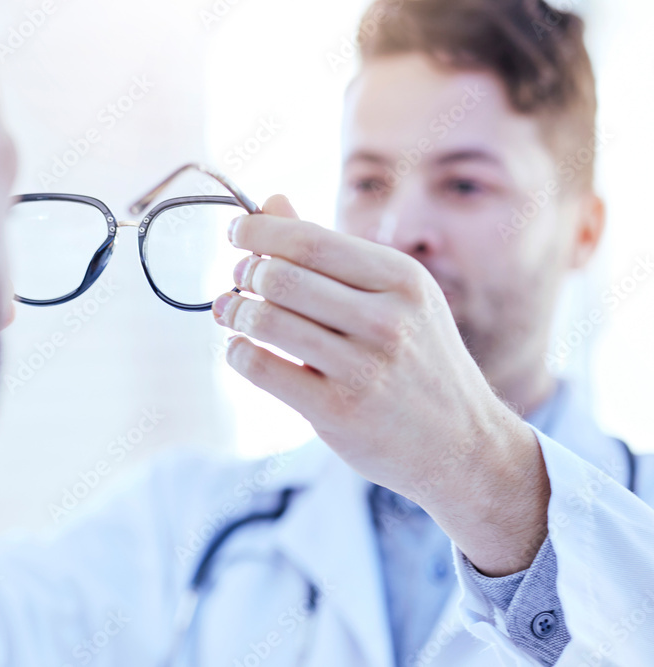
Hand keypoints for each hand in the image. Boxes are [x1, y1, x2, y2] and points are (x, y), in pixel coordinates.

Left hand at [213, 195, 549, 575]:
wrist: (462, 444)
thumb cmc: (417, 361)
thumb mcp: (394, 296)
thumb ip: (330, 251)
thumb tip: (270, 204)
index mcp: (402, 279)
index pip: (310, 240)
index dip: (260, 231)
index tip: (236, 231)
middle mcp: (387, 320)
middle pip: (280, 277)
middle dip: (245, 273)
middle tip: (236, 280)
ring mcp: (363, 368)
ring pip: (265, 321)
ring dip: (234, 312)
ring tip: (231, 312)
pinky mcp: (337, 410)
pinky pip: (261, 368)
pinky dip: (238, 353)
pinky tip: (240, 350)